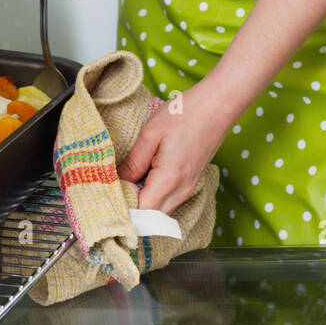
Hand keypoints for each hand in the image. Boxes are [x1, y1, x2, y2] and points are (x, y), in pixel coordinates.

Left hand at [118, 84, 231, 213]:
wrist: (216, 106)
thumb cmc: (184, 114)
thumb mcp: (150, 134)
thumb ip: (133, 162)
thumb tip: (116, 182)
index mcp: (169, 179)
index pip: (142, 213)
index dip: (123, 207)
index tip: (109, 193)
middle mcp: (181, 191)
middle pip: (151, 217)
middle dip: (131, 207)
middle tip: (115, 186)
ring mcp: (188, 189)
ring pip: (159, 210)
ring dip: (142, 201)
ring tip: (128, 178)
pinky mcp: (191, 183)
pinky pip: (168, 200)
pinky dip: (153, 195)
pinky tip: (144, 175)